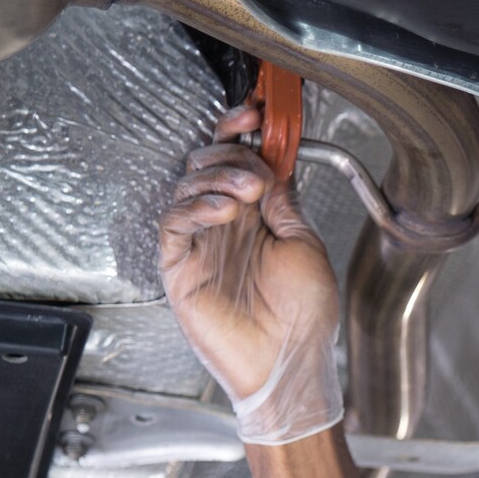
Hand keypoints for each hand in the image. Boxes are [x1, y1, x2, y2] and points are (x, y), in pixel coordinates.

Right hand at [158, 105, 343, 443]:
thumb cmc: (304, 319)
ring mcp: (202, 245)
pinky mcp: (180, 267)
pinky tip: (224, 211)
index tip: (254, 112)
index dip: (241, 132)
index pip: (239, 160)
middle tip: (256, 169)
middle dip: (232, 153)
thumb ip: (284, 201)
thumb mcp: (305, 244)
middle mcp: (227, 226)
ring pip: (189, 185)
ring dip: (218, 177)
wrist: (289, 365)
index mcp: (259, 217)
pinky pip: (174, 222)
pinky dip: (196, 206)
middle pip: (209, 163)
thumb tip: (273, 162)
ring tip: (248, 192)